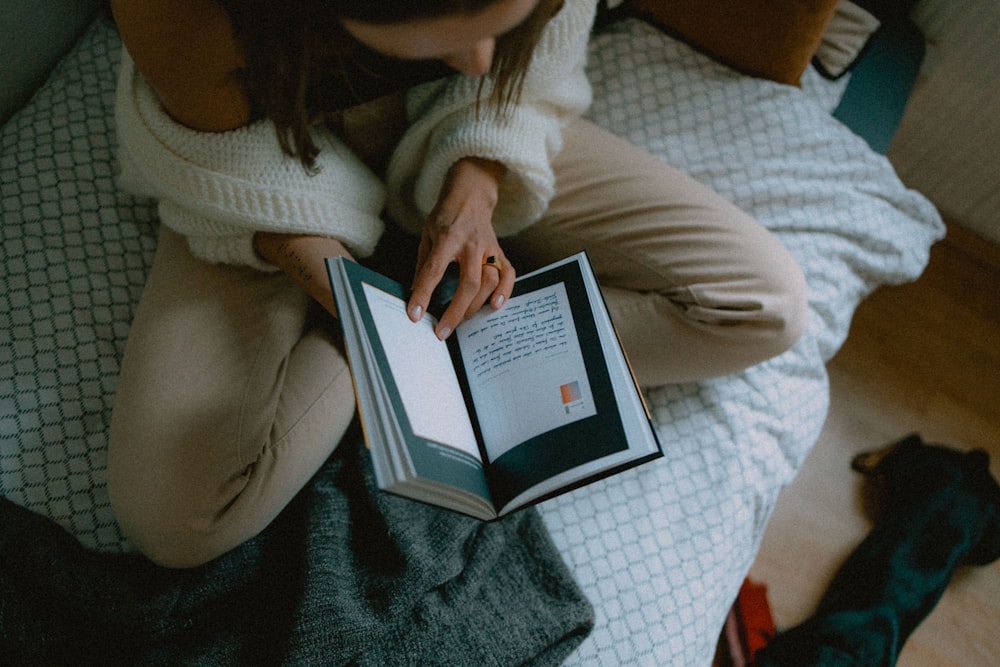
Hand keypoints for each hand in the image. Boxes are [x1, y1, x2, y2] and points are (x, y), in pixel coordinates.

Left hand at [407, 157, 515, 338]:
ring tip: (461, 321)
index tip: (415, 315)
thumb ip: (423, 265)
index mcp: (447, 238)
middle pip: (469, 283)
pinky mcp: (500, 251)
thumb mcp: (426, 235)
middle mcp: (471, 244)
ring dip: (475, 306)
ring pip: (489, 282)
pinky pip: (508, 274)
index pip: (434, 270)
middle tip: (443, 332)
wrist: (471, 196)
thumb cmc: (445, 217)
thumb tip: (417, 294)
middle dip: (455, 311)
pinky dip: (505, 292)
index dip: (424, 294)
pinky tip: (495, 307)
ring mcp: (489, 248)